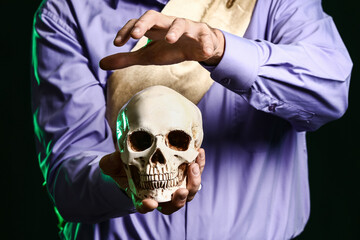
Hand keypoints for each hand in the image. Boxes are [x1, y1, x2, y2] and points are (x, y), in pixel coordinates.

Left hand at [99, 10, 223, 69]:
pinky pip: (205, 37)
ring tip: (169, 40)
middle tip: (136, 36)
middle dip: (144, 24)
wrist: (198, 47)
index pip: (136, 24)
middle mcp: (168, 24)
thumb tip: (101, 64)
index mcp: (154, 28)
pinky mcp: (203, 35)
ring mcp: (187, 27)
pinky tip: (205, 53)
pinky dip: (206, 43)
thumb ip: (127, 59)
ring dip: (174, 30)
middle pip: (154, 17)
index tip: (118, 44)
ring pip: (181, 23)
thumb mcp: (147, 55)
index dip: (126, 31)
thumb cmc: (170, 49)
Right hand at [99, 148, 205, 214]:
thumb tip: (113, 157)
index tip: (150, 203)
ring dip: (194, 181)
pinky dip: (199, 164)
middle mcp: (162, 195)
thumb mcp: (113, 165)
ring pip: (189, 191)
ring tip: (194, 166)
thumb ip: (110, 163)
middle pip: (174, 204)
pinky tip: (199, 153)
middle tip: (181, 190)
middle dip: (179, 200)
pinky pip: (195, 172)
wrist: (140, 158)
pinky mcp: (185, 174)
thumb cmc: (125, 167)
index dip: (148, 206)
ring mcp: (176, 186)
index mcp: (143, 196)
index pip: (146, 206)